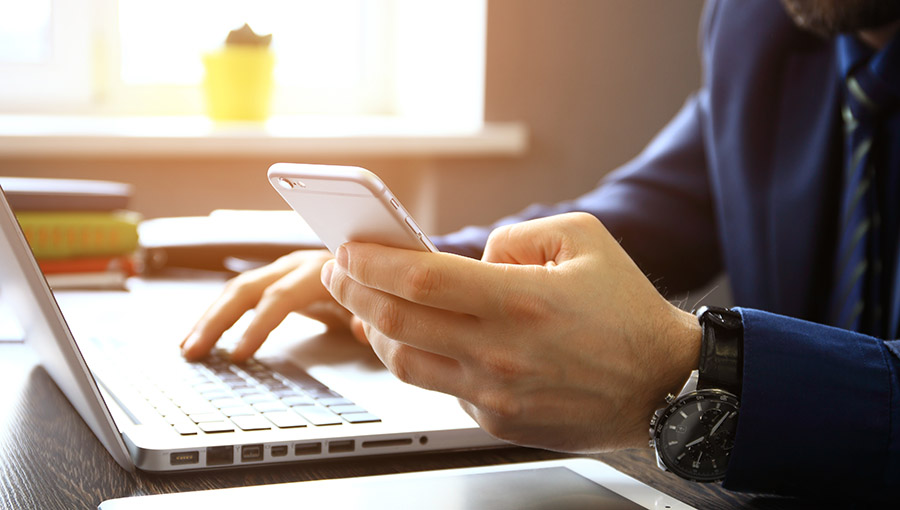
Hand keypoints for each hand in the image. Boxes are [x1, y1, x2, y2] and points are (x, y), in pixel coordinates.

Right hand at [182, 249, 365, 361]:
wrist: (380, 262)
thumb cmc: (378, 286)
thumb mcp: (382, 303)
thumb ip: (373, 317)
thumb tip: (364, 330)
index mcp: (320, 269)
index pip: (280, 297)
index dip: (258, 325)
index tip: (238, 354)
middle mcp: (295, 264)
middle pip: (246, 289)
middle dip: (216, 320)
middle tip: (193, 351)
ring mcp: (283, 271)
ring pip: (236, 290)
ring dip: (209, 318)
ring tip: (187, 347)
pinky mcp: (276, 280)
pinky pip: (241, 296)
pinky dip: (218, 315)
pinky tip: (202, 337)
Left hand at [321, 212, 700, 451]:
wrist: (664, 385)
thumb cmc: (626, 312)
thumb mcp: (584, 239)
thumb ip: (517, 235)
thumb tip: (472, 255)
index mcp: (521, 300)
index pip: (420, 279)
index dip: (372, 262)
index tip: (348, 250)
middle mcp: (501, 351)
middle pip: (397, 321)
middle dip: (352, 292)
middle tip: (337, 273)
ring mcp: (494, 393)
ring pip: (405, 363)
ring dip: (374, 331)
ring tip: (366, 306)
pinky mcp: (496, 420)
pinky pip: (440, 387)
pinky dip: (418, 359)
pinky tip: (415, 340)